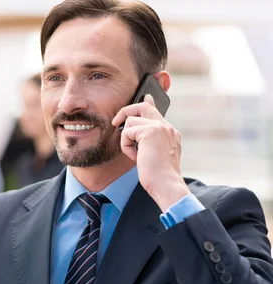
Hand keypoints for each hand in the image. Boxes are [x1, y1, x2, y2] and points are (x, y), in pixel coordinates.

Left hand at [112, 94, 189, 210]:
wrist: (166, 184)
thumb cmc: (159, 176)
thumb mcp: (155, 155)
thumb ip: (148, 142)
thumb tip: (136, 133)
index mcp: (170, 132)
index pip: (156, 111)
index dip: (148, 103)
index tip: (146, 97)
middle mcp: (166, 127)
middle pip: (143, 106)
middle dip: (125, 111)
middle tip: (115, 122)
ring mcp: (159, 127)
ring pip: (130, 121)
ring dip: (126, 140)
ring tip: (135, 155)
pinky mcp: (150, 131)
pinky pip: (126, 132)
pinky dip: (126, 146)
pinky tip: (135, 157)